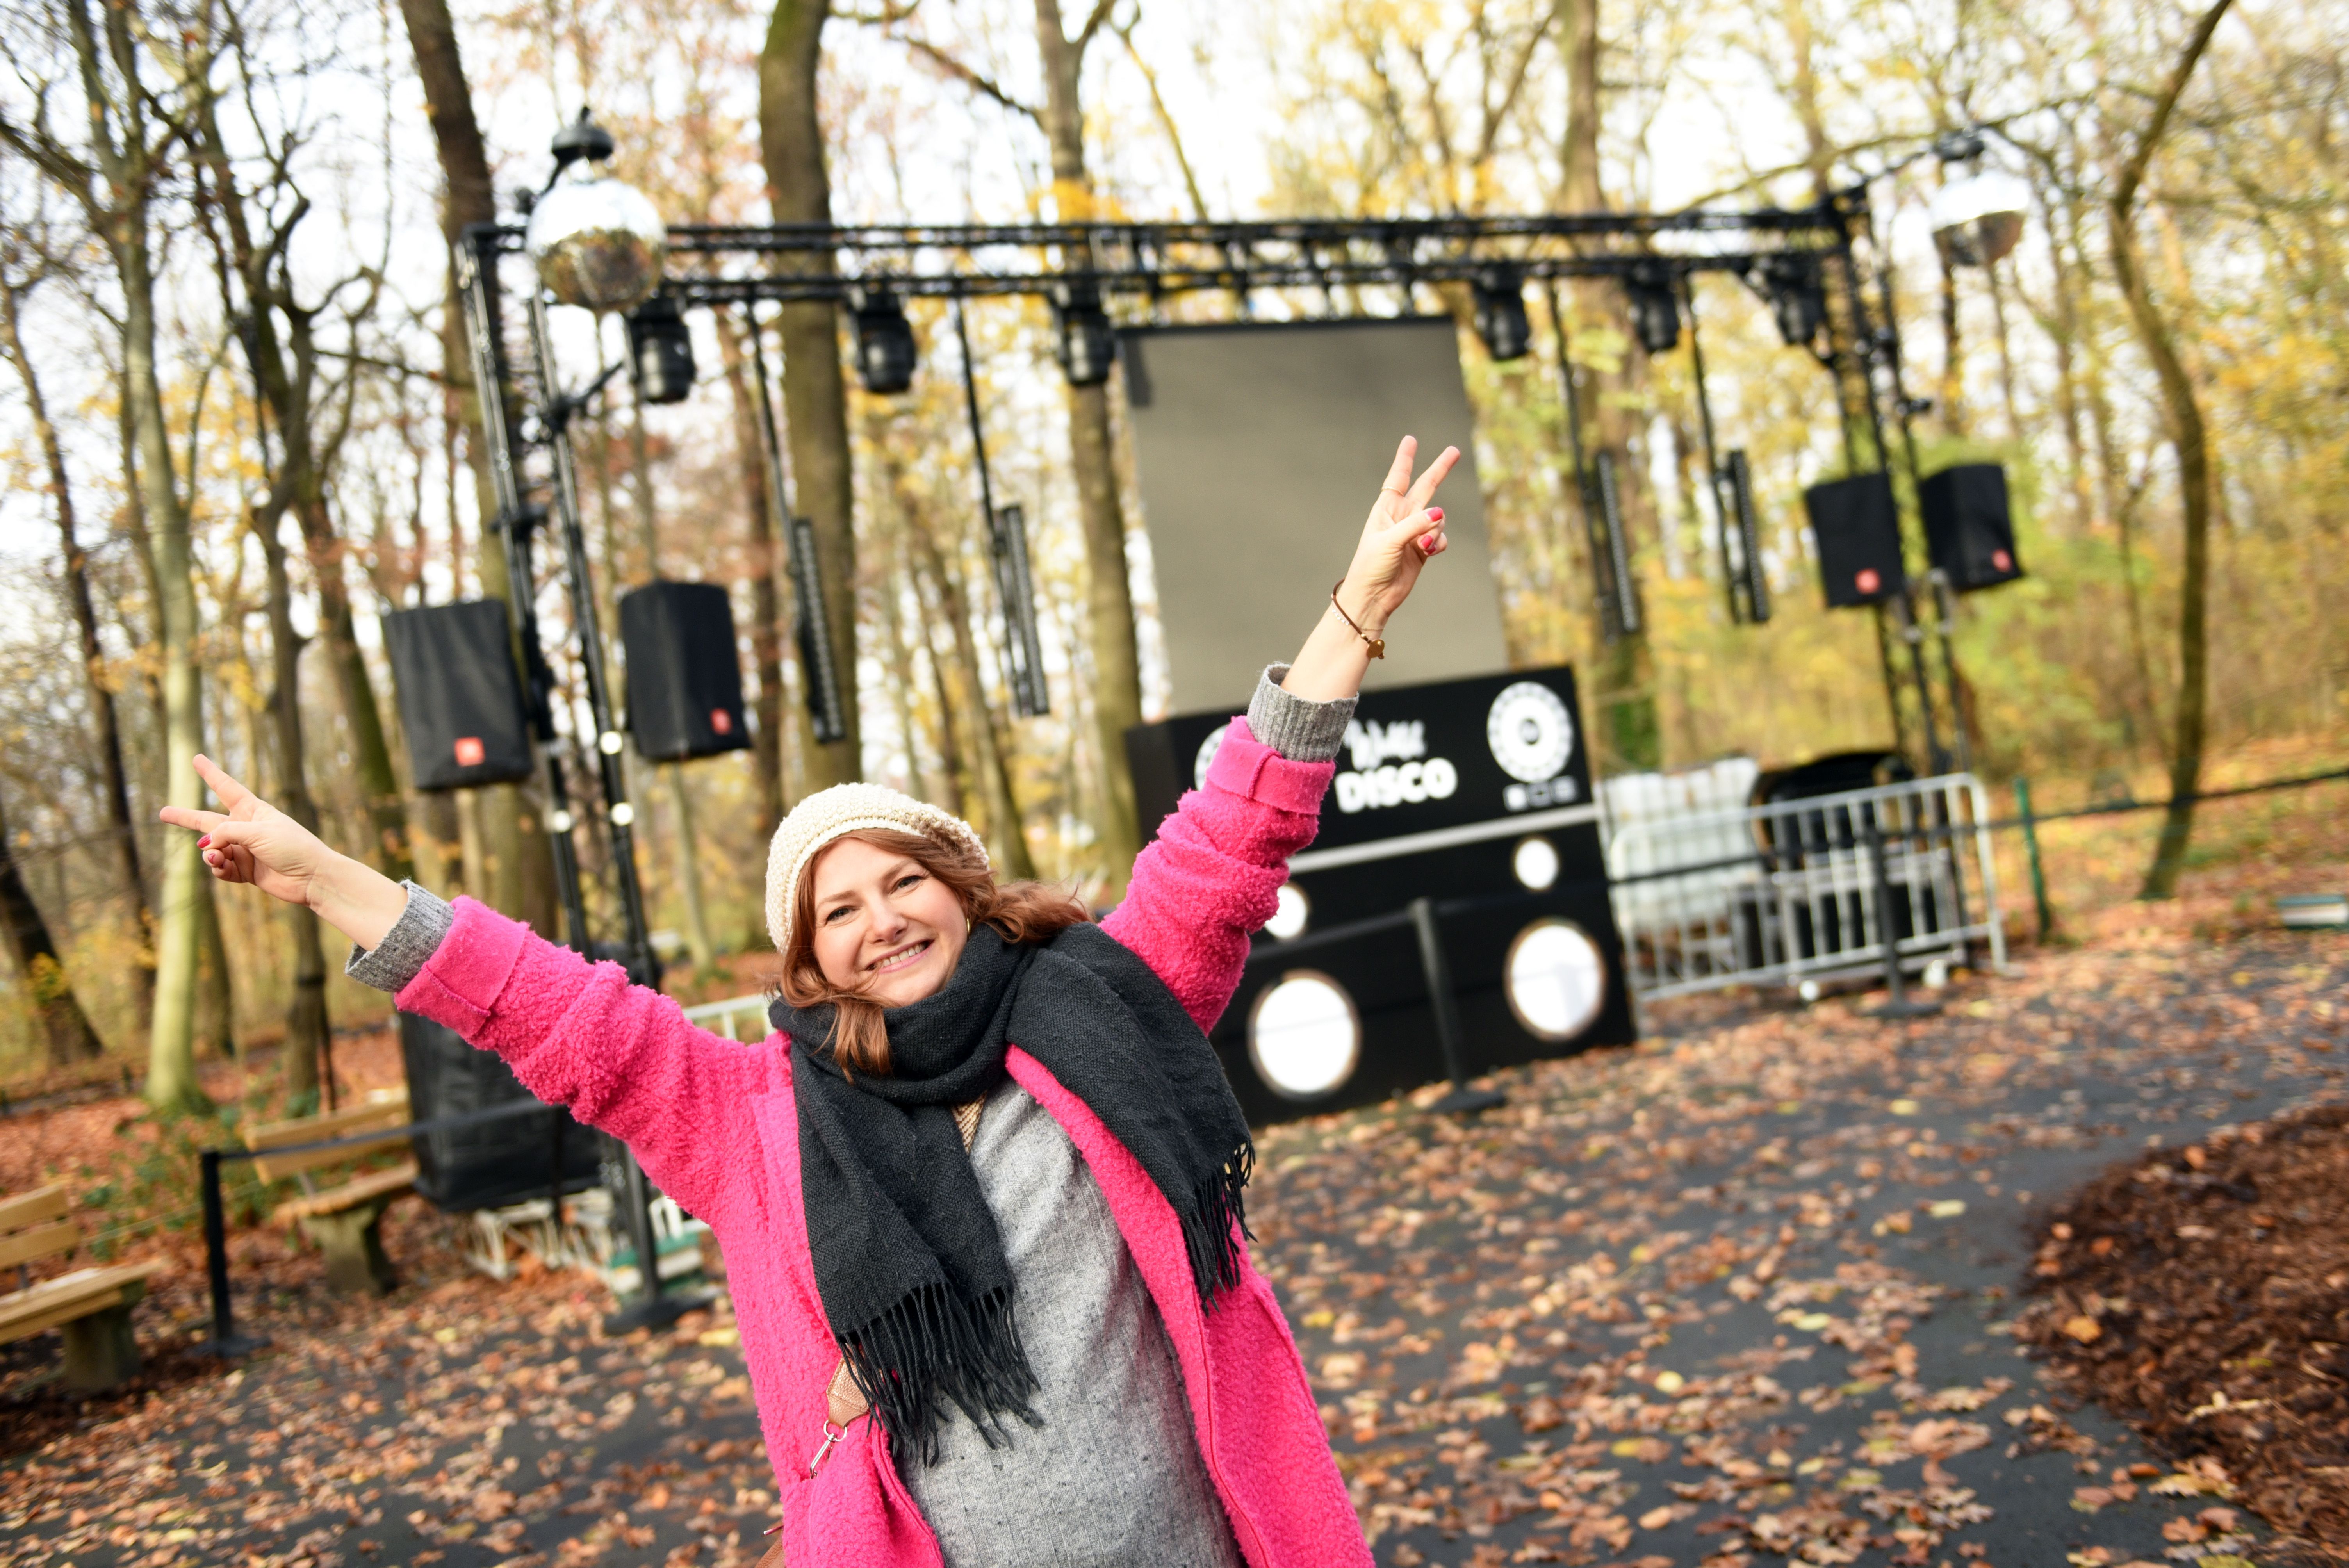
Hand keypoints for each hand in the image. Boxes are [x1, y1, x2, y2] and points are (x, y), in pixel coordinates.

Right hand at [159, 756, 408, 948]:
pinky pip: (221, 869)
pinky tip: (222, 868)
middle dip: (185, 818)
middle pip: (208, 821)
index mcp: (253, 811)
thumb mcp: (257, 831)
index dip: (211, 774)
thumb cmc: (292, 847)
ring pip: (212, 850)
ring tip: (215, 857)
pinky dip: (219, 869)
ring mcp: (244, 851)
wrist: (312, 877)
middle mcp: (246, 829)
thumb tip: (206, 846)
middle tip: (162, 812)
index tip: (197, 759)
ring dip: (210, 854)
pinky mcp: (245, 871)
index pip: (226, 788)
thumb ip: (226, 833)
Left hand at [1336, 434, 1459, 634]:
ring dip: (1435, 529)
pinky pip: (1440, 538)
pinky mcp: (1423, 549)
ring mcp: (1414, 532)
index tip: (1410, 439)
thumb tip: (1440, 512)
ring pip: (1437, 518)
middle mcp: (1401, 517)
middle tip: (1454, 451)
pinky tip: (1429, 552)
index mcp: (1386, 509)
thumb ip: (1415, 524)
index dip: (1405, 458)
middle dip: (1439, 469)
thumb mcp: (1390, 541)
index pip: (1398, 477)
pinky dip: (1438, 543)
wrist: (1373, 597)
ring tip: (1423, 545)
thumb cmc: (1371, 566)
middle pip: (1425, 487)